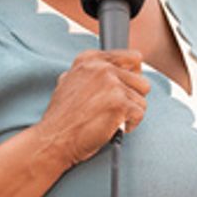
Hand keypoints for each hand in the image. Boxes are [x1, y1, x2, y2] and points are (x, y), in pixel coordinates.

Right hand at [37, 49, 149, 164]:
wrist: (54, 139)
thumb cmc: (62, 116)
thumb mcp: (69, 81)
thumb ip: (91, 72)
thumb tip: (111, 68)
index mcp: (91, 59)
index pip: (133, 58)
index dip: (133, 76)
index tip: (126, 88)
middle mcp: (102, 68)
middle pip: (141, 81)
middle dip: (133, 98)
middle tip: (117, 109)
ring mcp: (112, 85)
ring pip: (142, 100)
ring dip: (130, 113)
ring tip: (112, 120)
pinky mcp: (119, 104)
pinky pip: (140, 114)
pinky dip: (130, 125)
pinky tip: (113, 128)